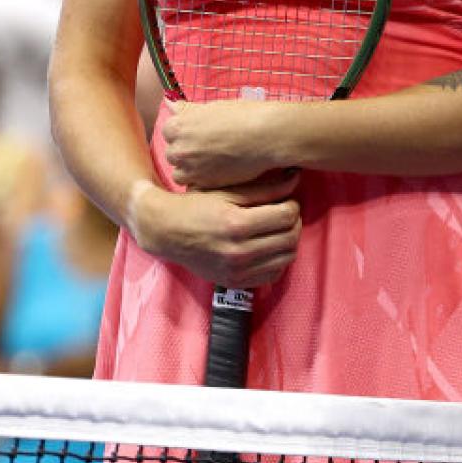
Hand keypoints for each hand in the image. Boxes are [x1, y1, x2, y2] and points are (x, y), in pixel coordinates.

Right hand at [128, 171, 302, 288]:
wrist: (166, 232)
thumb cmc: (197, 205)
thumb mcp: (227, 191)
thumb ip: (264, 188)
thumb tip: (295, 179)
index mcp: (236, 224)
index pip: (286, 216)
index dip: (293, 205)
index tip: (287, 201)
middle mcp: (238, 251)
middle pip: (290, 238)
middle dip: (294, 222)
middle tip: (285, 214)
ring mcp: (237, 271)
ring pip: (286, 258)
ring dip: (289, 241)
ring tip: (278, 229)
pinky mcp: (235, 282)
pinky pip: (273, 275)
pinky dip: (278, 260)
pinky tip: (269, 247)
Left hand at [161, 99, 292, 189]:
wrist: (266, 135)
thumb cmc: (243, 116)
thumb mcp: (212, 107)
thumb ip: (187, 110)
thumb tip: (169, 104)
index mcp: (178, 127)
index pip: (169, 132)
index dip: (184, 133)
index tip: (198, 133)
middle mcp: (179, 149)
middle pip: (173, 153)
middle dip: (186, 151)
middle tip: (208, 147)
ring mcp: (191, 169)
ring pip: (180, 173)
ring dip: (191, 169)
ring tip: (212, 162)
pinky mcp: (205, 184)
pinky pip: (195, 185)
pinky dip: (203, 180)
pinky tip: (218, 171)